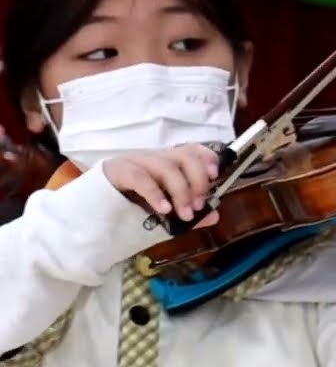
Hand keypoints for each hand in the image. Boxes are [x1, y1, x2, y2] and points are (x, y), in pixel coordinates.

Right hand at [102, 143, 220, 228]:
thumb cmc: (127, 213)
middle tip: (199, 204)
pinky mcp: (115, 171)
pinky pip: (140, 177)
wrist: (87, 217)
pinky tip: (163, 209)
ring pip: (165, 165)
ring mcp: (133, 162)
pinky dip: (155, 193)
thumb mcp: (163, 215)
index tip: (215, 175)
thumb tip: (214, 215)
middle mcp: (151, 158)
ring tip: (184, 214)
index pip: (190, 149)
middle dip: (197, 179)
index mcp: (164, 163)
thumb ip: (187, 214)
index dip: (206, 158)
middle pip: (183, 155)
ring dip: (181, 191)